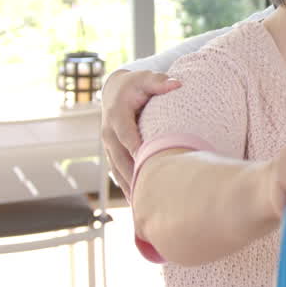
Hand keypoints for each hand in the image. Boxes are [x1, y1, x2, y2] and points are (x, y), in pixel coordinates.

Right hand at [101, 70, 181, 197]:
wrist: (115, 91)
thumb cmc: (135, 85)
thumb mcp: (146, 79)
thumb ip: (159, 81)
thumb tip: (177, 83)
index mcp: (116, 115)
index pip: (125, 134)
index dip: (134, 148)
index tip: (146, 162)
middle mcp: (108, 133)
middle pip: (119, 157)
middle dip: (131, 175)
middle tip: (146, 193)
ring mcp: (108, 145)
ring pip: (117, 169)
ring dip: (128, 187)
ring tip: (142, 207)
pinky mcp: (112, 153)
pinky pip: (117, 173)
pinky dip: (126, 187)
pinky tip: (137, 204)